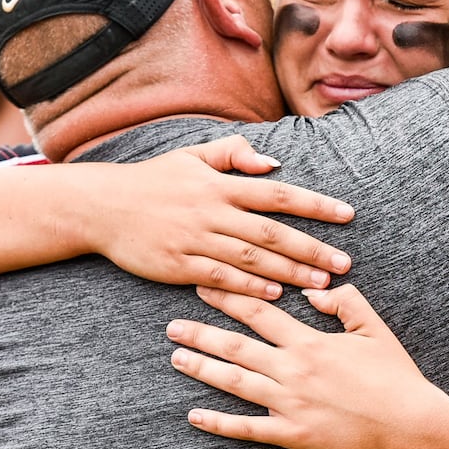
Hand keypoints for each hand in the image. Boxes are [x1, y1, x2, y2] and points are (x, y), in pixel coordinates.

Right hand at [86, 135, 353, 299]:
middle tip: (344, 262)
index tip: (346, 215)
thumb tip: (272, 162)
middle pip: (272, 232)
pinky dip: (249, 286)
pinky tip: (275, 293)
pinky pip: (220, 278)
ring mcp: (194, 240)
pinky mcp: (178, 265)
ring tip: (321, 283)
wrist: (101, 206)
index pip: (278, 194)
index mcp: (219, 185)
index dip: (315, 205)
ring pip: (251, 259)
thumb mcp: (190, 156)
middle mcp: (211, 212)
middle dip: (312, 248)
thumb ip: (232, 155)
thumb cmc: (150, 181)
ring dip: (289, 272)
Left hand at [165, 283, 448, 448]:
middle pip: (237, 346)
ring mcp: (290, 403)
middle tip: (172, 325)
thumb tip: (314, 292)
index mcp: (310, 342)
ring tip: (176, 359)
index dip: (228, 297)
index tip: (202, 286)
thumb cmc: (396, 377)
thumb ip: (345, 303)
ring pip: (235, 382)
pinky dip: (219, 423)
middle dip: (201, 333)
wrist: (411, 425)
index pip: (259, 313)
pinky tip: (194, 416)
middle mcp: (293, 369)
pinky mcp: (293, 434)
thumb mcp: (375, 329)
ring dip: (202, 369)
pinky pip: (248, 428)